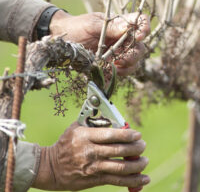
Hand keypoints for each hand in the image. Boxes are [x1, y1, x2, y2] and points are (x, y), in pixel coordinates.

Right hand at [32, 122, 149, 190]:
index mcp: (86, 136)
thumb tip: (113, 120)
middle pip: (119, 150)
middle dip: (136, 148)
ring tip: (144, 160)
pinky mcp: (95, 180)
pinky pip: (117, 181)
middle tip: (143, 145)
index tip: (137, 134)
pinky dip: (133, 181)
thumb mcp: (76, 128)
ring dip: (137, 165)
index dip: (127, 134)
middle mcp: (91, 152)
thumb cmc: (66, 143)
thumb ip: (93, 122)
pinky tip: (144, 179)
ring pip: (121, 168)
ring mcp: (94, 168)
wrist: (51, 167)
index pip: (111, 135)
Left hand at [49, 11, 149, 75]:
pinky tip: (111, 72)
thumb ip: (110, 27)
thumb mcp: (91, 25)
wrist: (62, 42)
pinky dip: (119, 74)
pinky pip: (122, 72)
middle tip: (123, 58)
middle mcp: (121, 39)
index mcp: (119, 25)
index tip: (140, 35)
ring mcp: (117, 53)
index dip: (144, 28)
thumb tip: (129, 27)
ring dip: (129, 65)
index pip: (139, 22)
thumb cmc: (76, 27)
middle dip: (135, 53)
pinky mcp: (110, 65)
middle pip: (139, 46)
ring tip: (116, 65)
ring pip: (134, 61)